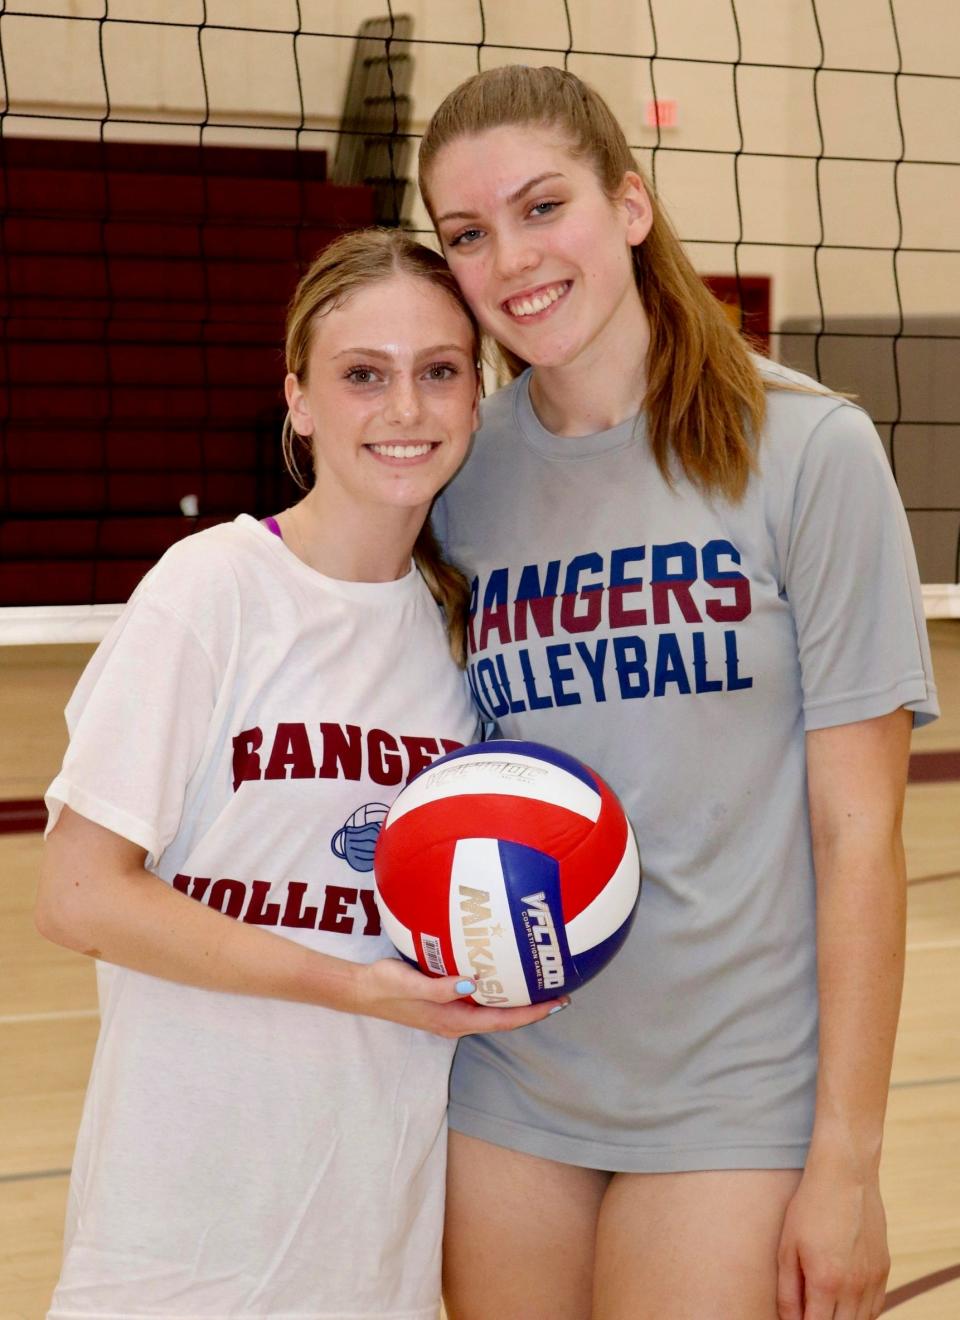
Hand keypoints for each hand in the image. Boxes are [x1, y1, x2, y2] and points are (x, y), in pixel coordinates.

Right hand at [354, 957, 567, 1036]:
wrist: (361, 990)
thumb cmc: (385, 987)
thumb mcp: (410, 984)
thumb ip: (439, 987)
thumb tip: (472, 983)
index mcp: (453, 1020)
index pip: (502, 1021)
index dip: (531, 1014)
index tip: (557, 1003)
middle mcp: (457, 1020)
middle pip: (503, 1019)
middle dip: (532, 1008)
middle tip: (558, 990)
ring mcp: (450, 1012)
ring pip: (492, 1009)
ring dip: (516, 999)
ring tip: (538, 982)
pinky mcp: (444, 1001)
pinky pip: (479, 998)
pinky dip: (497, 989)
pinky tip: (502, 971)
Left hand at [776, 1152, 889, 1319]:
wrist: (845, 1175)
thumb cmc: (810, 1207)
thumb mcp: (787, 1247)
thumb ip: (788, 1291)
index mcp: (826, 1281)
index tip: (797, 1319)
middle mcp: (854, 1286)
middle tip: (810, 1312)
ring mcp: (873, 1278)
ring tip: (825, 1309)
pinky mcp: (884, 1269)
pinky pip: (876, 1306)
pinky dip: (861, 1313)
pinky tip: (846, 1305)